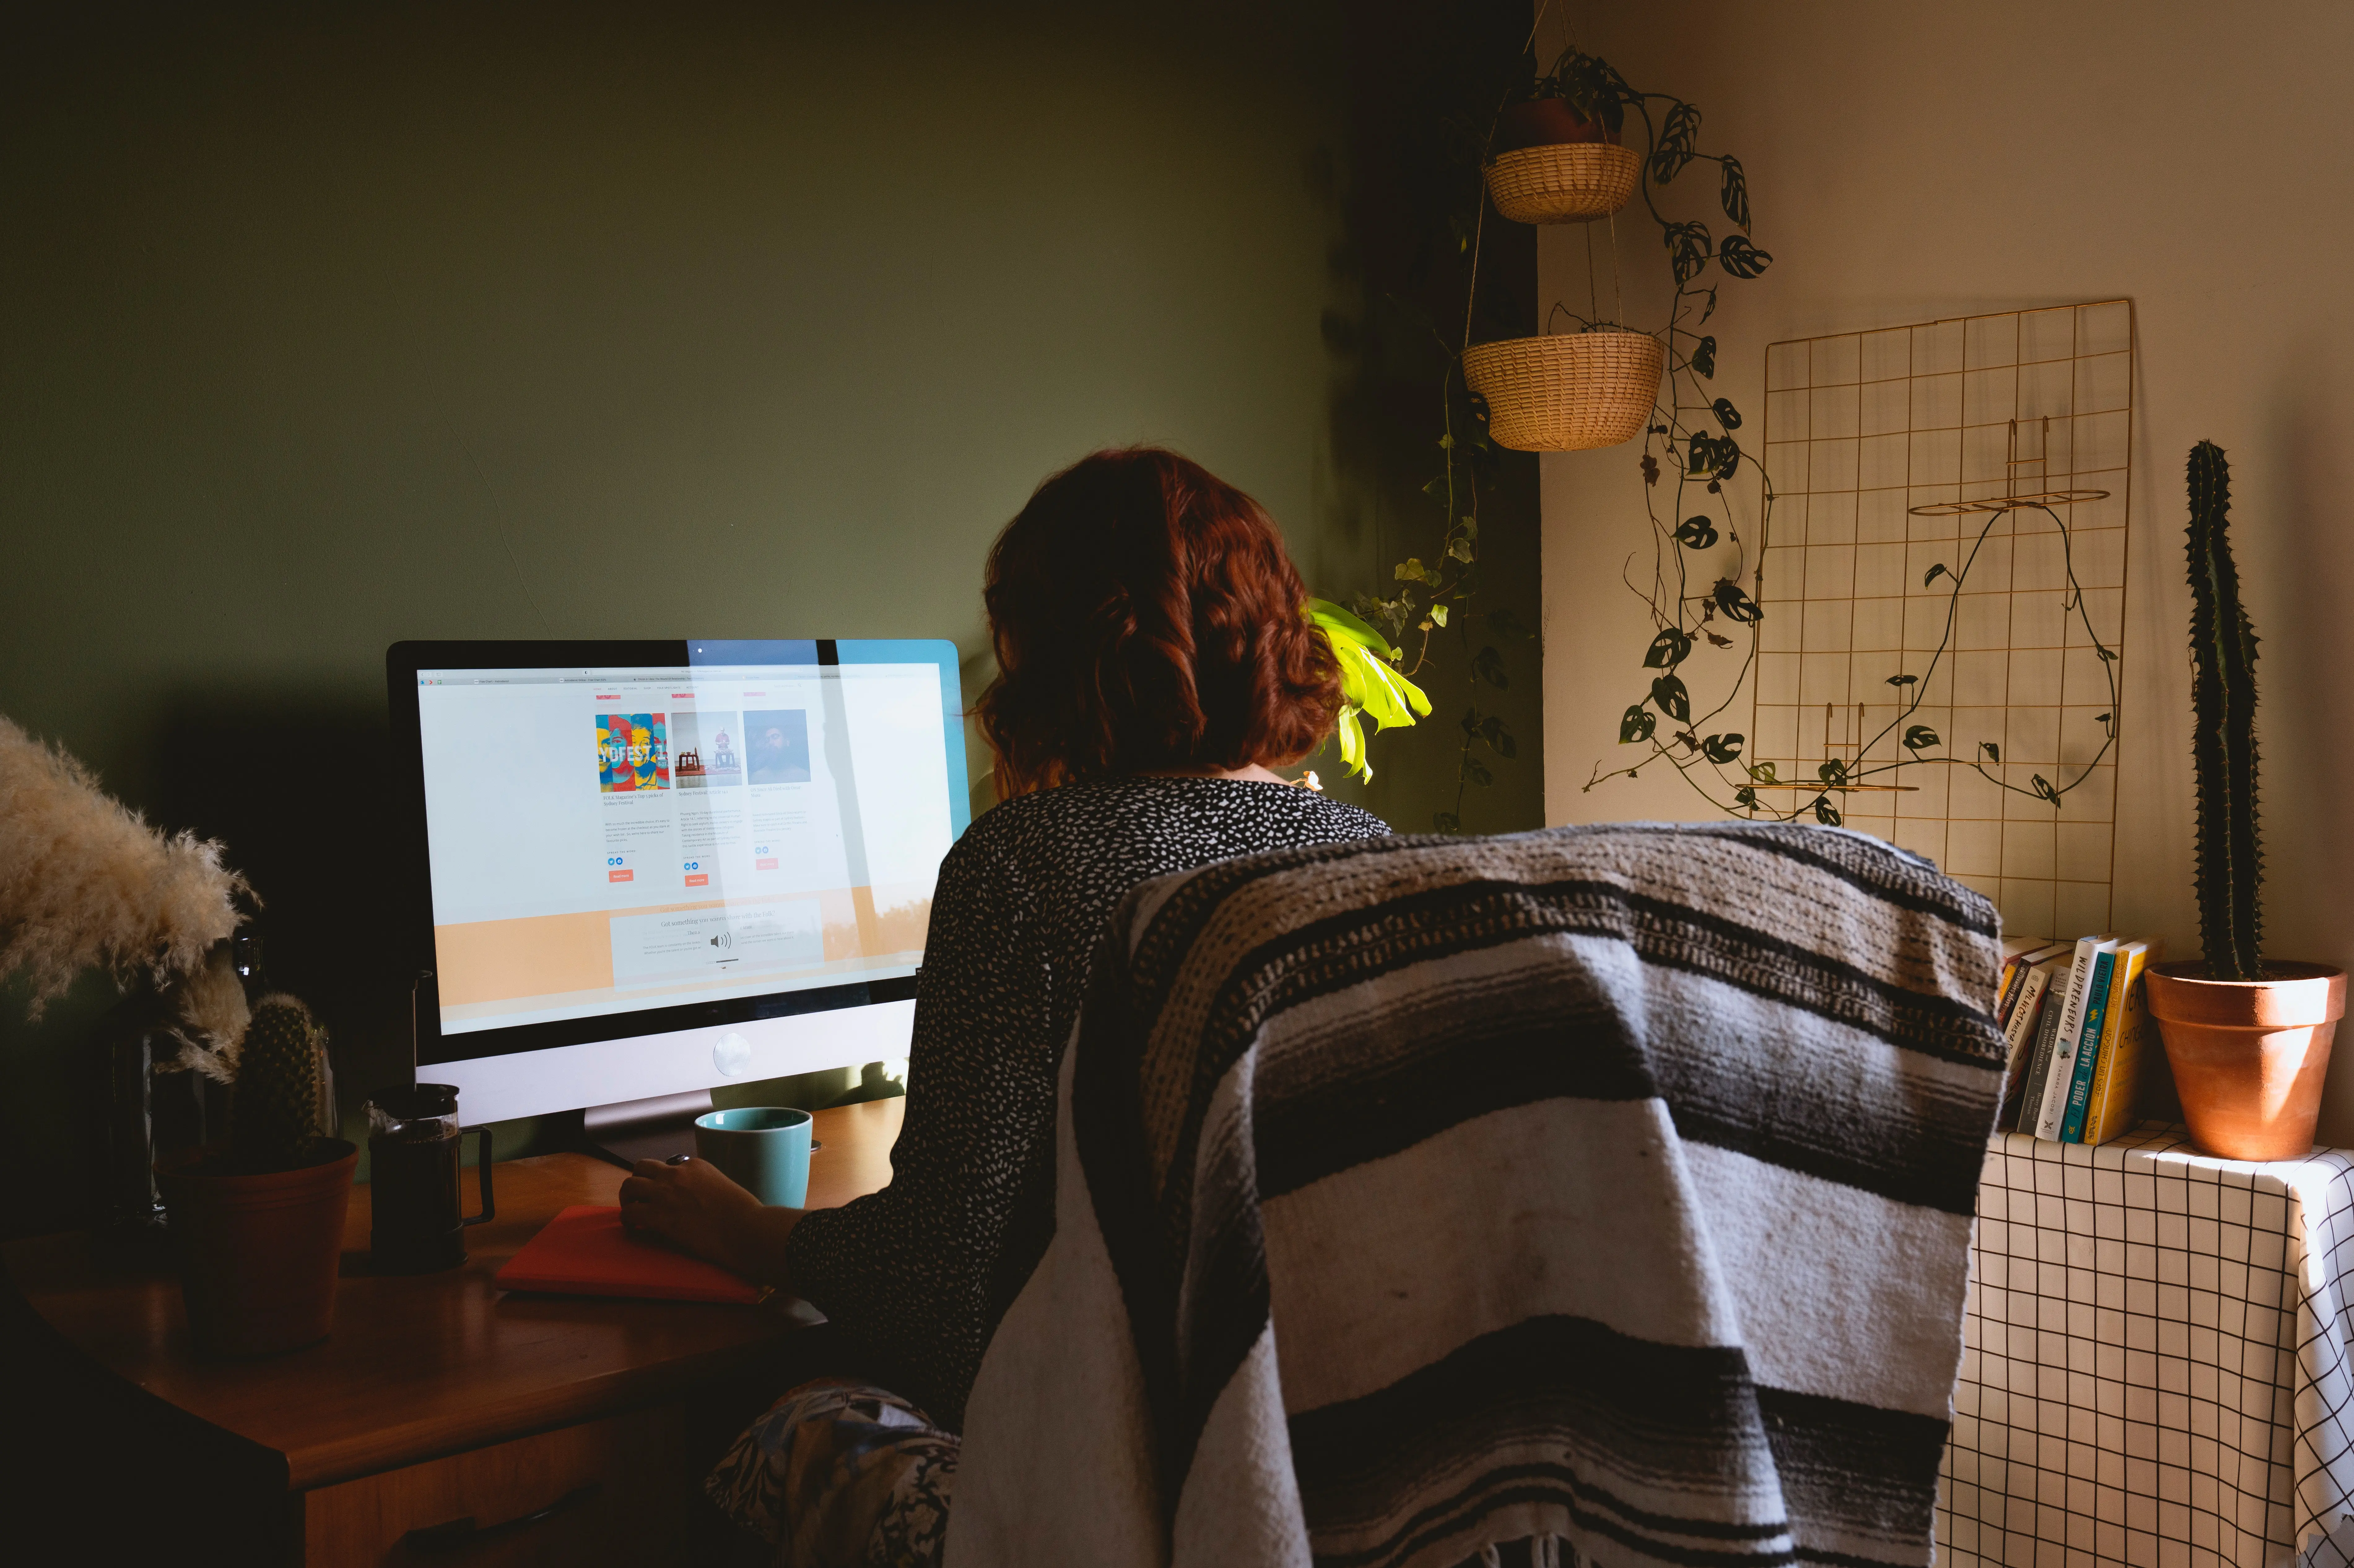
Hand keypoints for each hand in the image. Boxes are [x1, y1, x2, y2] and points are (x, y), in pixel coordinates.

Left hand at [618, 1156, 763, 1274]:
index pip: (667, 1166)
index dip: (662, 1181)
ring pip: (629, 1186)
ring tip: (632, 1212)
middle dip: (637, 1182)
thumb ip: (704, 1186)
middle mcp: (675, 1173)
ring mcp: (664, 1193)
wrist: (744, 1228)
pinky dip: (627, 1220)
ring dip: (628, 1199)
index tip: (665, 1196)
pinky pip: (629, 1213)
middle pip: (641, 1168)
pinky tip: (634, 1229)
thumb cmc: (743, 1212)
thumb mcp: (722, 1186)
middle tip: (639, 1199)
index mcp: (694, 1165)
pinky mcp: (657, 1215)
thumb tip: (696, 1198)